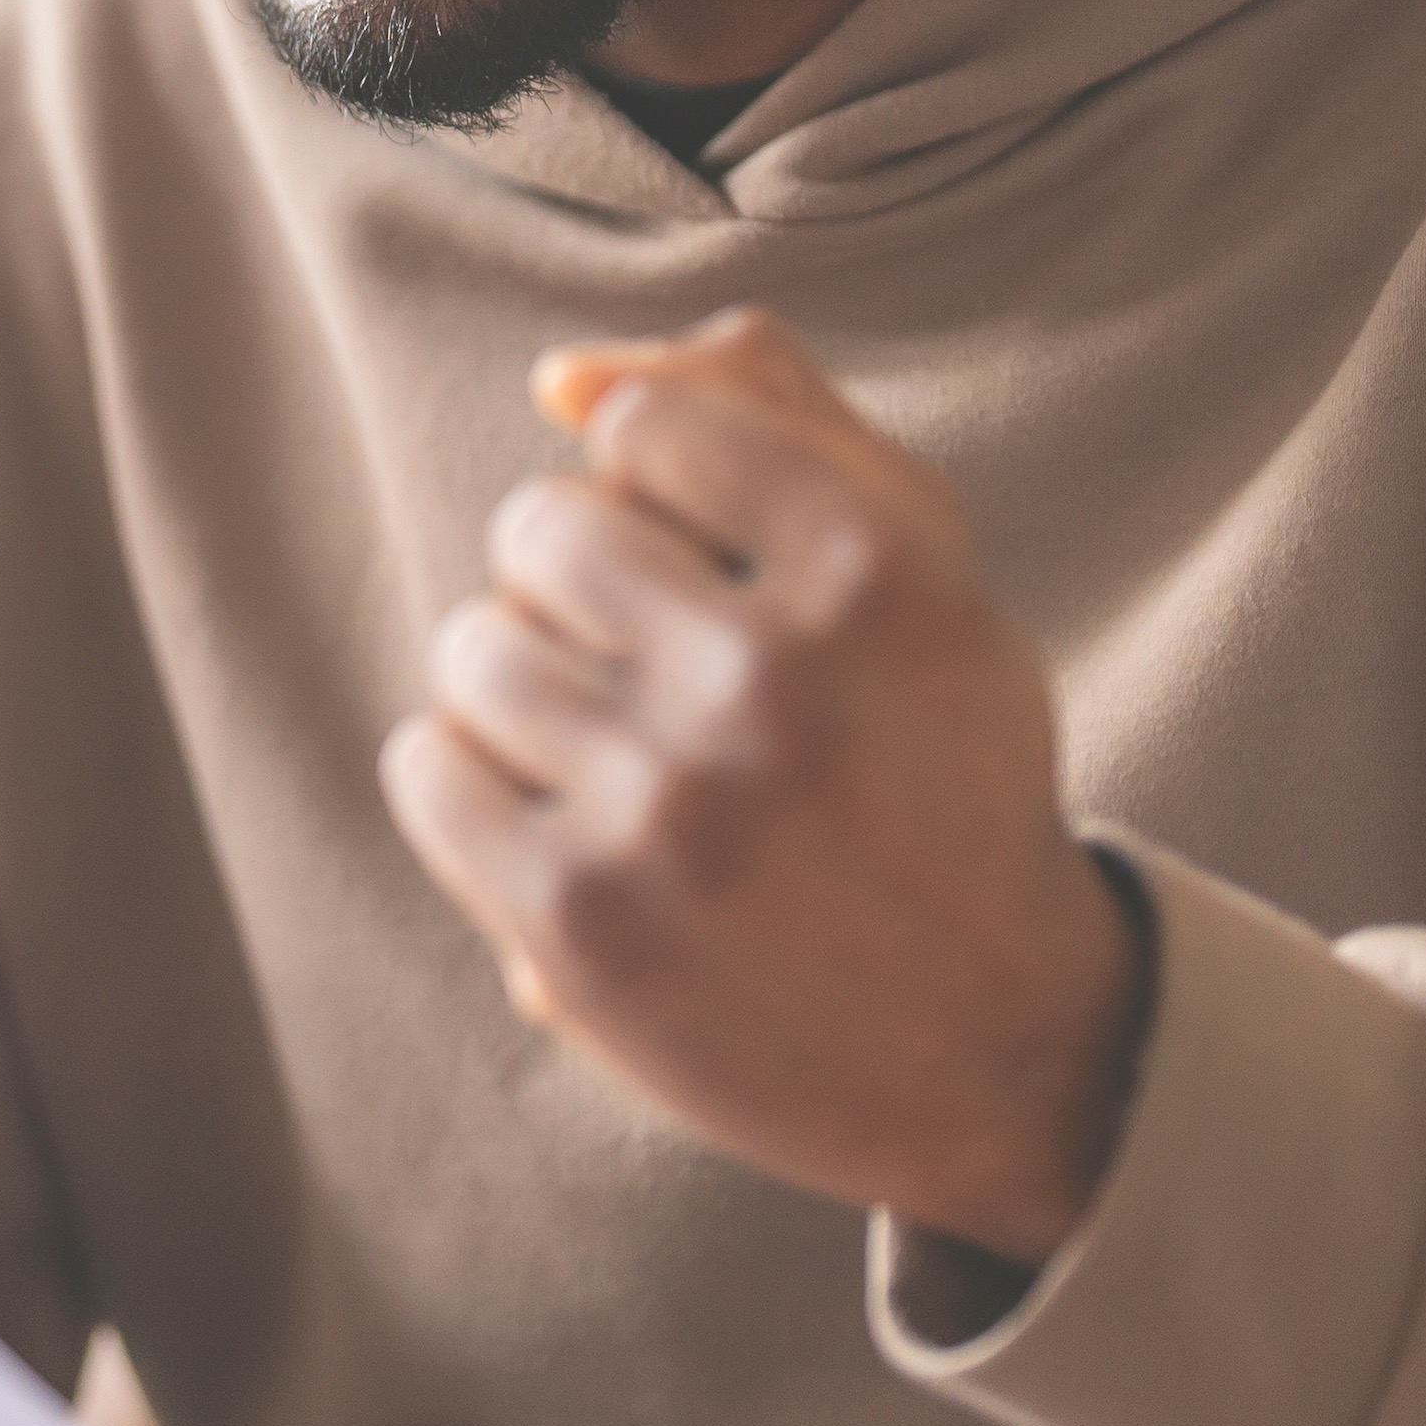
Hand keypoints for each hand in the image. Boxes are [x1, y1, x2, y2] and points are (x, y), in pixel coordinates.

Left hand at [378, 309, 1153, 1263]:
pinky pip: (427, 766)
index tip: (718, 563)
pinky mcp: (576, 923)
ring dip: (525, 685)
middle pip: (539, 527)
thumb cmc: (936, 767)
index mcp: (878, 568)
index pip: (641, 423)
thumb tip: (558, 378)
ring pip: (472, 645)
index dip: (661, 488)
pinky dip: (473, 781)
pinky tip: (564, 815)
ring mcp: (667, 810)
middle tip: (660, 666)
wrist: (998, 1047)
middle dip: (580, 583)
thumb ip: (772, 412)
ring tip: (618, 749)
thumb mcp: (922, 566)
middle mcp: (772, 682)